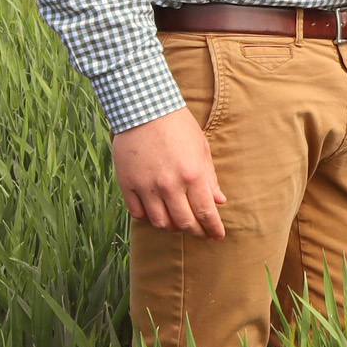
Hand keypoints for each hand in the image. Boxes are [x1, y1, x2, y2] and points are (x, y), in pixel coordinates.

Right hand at [113, 108, 226, 238]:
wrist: (145, 110)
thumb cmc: (178, 127)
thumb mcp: (202, 149)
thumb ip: (210, 178)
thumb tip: (219, 201)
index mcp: (193, 175)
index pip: (206, 213)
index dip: (213, 229)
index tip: (217, 236)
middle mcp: (170, 185)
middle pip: (183, 223)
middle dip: (195, 232)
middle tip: (201, 233)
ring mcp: (146, 187)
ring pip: (160, 222)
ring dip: (171, 227)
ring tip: (178, 223)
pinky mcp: (127, 185)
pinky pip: (138, 213)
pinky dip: (148, 218)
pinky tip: (156, 213)